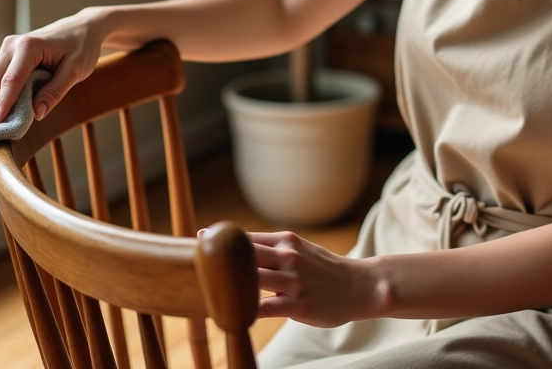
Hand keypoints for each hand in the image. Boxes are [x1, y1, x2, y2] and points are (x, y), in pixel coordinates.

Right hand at [0, 7, 107, 139]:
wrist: (81, 28)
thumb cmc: (81, 47)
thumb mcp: (76, 70)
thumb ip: (55, 91)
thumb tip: (37, 114)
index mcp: (29, 46)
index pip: (10, 81)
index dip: (1, 104)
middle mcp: (11, 46)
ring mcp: (5, 50)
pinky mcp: (4, 57)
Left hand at [198, 229, 382, 326]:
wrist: (361, 285)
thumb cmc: (325, 270)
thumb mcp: (301, 249)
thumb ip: (273, 249)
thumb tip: (240, 249)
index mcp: (286, 241)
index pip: (246, 238)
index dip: (222, 239)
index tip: (197, 238)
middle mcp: (287, 257)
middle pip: (244, 255)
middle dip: (218, 257)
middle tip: (190, 259)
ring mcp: (292, 281)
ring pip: (251, 280)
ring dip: (226, 284)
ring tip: (201, 287)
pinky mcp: (298, 305)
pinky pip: (263, 309)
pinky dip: (243, 311)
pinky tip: (227, 314)